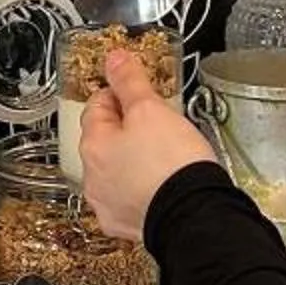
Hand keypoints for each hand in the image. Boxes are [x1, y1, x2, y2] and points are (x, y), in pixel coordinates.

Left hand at [78, 50, 218, 240]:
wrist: (192, 215)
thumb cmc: (172, 165)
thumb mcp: (151, 110)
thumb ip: (130, 82)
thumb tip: (114, 59)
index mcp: (93, 144)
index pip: (97, 104)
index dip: (120, 93)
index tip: (140, 94)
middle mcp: (92, 177)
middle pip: (105, 139)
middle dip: (128, 129)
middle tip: (159, 124)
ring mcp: (107, 204)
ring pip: (117, 170)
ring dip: (133, 161)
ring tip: (164, 156)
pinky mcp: (126, 225)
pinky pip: (130, 198)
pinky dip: (142, 189)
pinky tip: (161, 183)